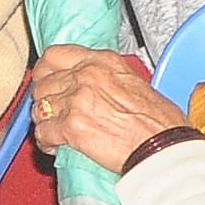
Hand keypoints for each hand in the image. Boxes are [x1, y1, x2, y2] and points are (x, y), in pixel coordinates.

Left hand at [27, 45, 185, 176]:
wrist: (164, 148)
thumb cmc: (160, 123)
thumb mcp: (136, 83)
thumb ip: (108, 78)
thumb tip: (90, 85)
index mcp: (103, 61)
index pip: (54, 55)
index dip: (45, 71)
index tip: (46, 81)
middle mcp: (87, 75)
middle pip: (43, 83)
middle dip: (45, 100)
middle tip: (52, 113)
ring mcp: (77, 99)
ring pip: (40, 108)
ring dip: (44, 122)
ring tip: (53, 132)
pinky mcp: (72, 126)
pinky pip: (44, 132)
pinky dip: (46, 142)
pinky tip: (55, 147)